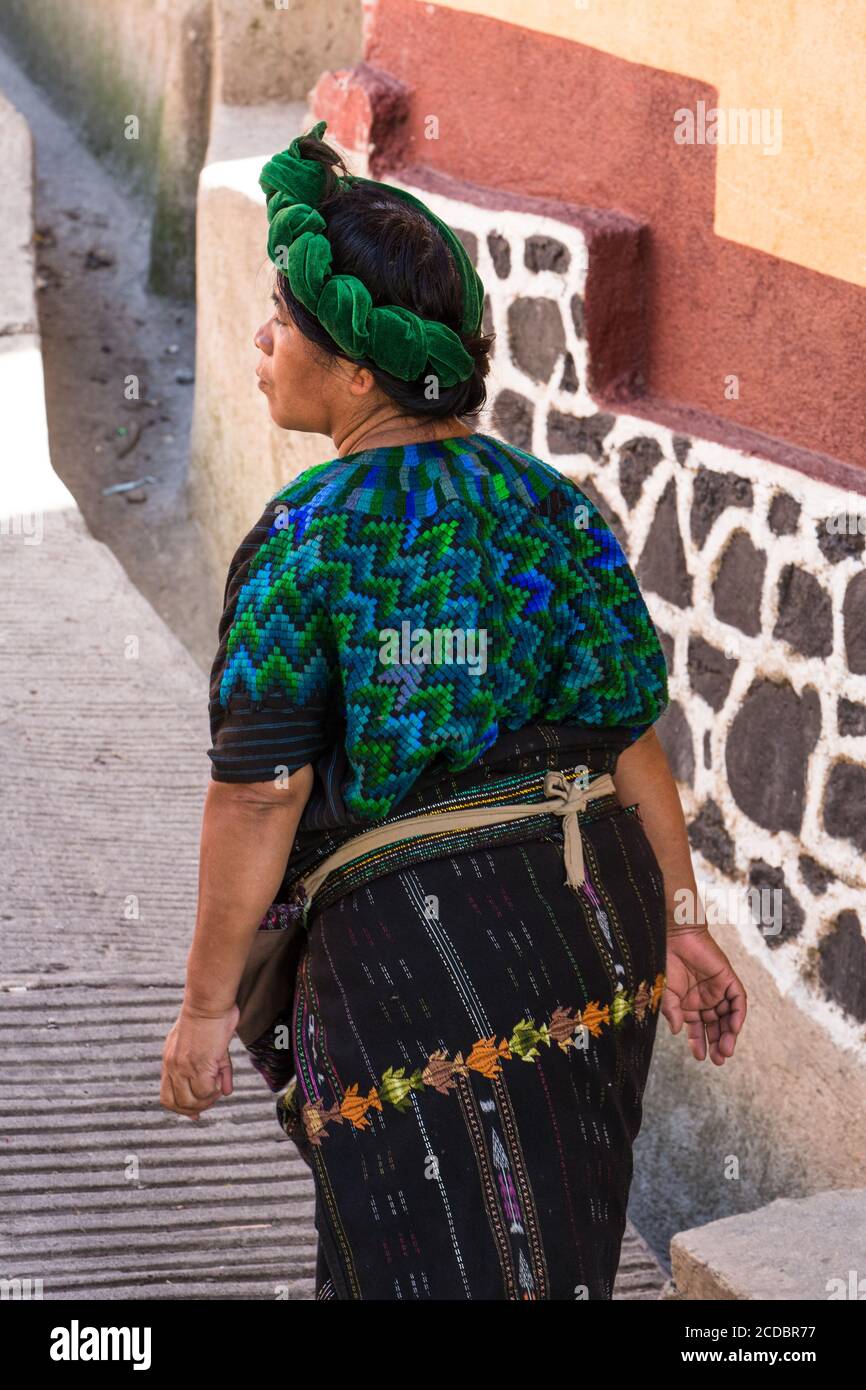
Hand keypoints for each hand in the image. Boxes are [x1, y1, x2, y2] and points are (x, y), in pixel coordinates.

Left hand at [160, 1001, 238, 1118]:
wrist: (209, 1002)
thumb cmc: (210, 1017)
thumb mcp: (207, 1045)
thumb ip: (216, 1070)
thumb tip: (226, 1092)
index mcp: (170, 1060)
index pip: (167, 1095)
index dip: (182, 1108)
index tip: (195, 1113)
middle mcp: (172, 1066)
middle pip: (176, 1103)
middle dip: (194, 1109)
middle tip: (210, 1101)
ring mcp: (183, 1067)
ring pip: (190, 1102)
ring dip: (206, 1102)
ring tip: (216, 1091)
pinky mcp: (199, 1065)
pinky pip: (205, 1092)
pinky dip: (215, 1092)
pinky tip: (221, 1083)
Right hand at [661, 926, 746, 1063]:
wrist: (675, 936)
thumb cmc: (666, 962)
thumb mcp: (666, 992)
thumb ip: (671, 1011)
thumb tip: (676, 1031)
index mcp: (690, 1005)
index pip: (699, 1029)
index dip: (700, 1044)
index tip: (700, 1058)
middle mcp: (706, 1000)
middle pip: (716, 1027)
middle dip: (718, 1044)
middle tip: (719, 1060)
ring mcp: (718, 991)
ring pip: (729, 1017)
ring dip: (729, 1034)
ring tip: (726, 1050)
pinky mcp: (728, 980)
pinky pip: (738, 1001)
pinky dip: (738, 1015)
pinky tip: (733, 1028)